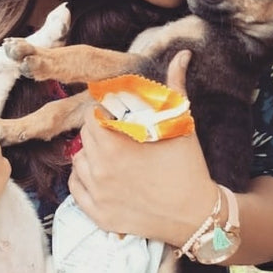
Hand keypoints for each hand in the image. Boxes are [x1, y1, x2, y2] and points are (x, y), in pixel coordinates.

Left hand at [67, 50, 216, 245]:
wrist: (196, 215)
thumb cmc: (189, 168)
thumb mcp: (181, 125)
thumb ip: (174, 88)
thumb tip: (181, 56)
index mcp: (115, 146)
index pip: (92, 118)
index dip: (104, 112)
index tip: (118, 115)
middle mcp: (99, 170)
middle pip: (84, 138)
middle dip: (99, 131)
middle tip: (119, 133)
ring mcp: (97, 195)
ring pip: (78, 161)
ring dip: (91, 154)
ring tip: (112, 154)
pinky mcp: (99, 215)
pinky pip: (75, 189)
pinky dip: (83, 178)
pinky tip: (100, 174)